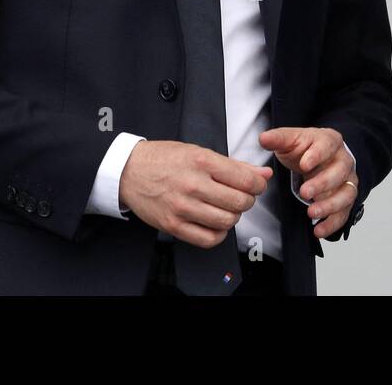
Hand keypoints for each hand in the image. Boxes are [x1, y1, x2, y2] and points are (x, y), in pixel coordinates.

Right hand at [118, 140, 272, 247]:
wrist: (129, 171)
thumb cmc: (163, 159)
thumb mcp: (199, 152)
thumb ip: (234, 165)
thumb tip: (262, 173)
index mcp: (202, 161)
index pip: (245, 180)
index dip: (258, 184)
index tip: (256, 185)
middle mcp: (192, 184)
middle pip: (239, 202)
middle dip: (247, 200)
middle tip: (241, 196)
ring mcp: (182, 207)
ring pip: (227, 221)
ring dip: (233, 217)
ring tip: (226, 208)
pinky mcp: (173, 225)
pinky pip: (208, 239)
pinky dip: (218, 234)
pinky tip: (214, 223)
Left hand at [260, 126, 358, 238]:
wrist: (318, 159)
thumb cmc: (306, 149)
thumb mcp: (291, 140)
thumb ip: (278, 139)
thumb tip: (264, 138)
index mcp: (330, 141)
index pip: (327, 146)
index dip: (317, 155)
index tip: (304, 164)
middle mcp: (343, 160)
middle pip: (340, 171)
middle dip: (323, 183)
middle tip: (305, 192)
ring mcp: (347, 181)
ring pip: (346, 193)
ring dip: (330, 205)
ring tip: (312, 213)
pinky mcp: (345, 199)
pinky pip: (344, 213)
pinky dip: (332, 223)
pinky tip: (319, 229)